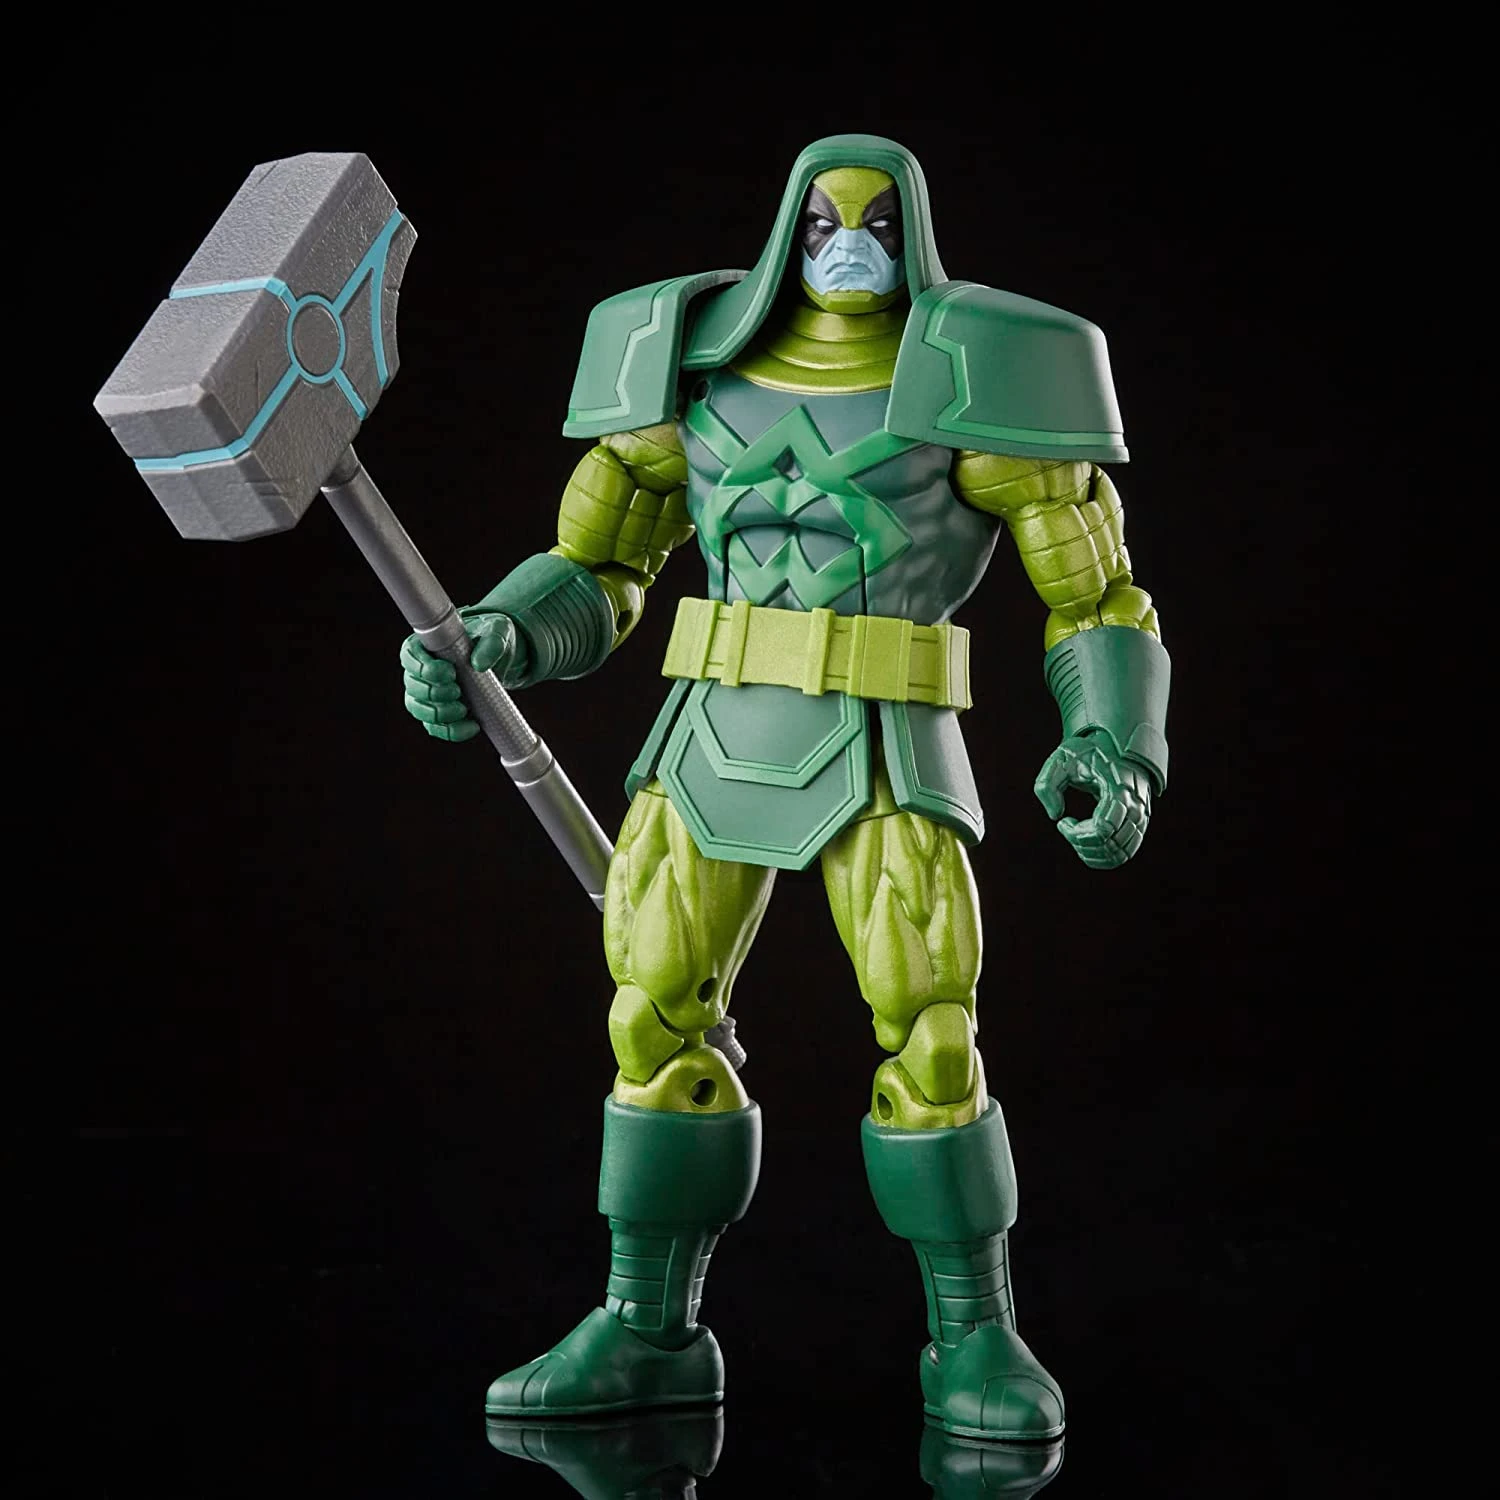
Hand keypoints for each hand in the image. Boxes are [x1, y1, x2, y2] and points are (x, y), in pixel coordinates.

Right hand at [400, 611, 526, 742]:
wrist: (498, 658)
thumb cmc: (489, 638)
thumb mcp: (497, 632)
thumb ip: (492, 643)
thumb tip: (478, 664)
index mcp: (425, 645)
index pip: (409, 656)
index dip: (424, 668)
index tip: (450, 672)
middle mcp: (419, 670)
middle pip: (412, 686)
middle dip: (434, 693)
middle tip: (458, 691)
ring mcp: (426, 693)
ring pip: (419, 709)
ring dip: (440, 713)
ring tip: (464, 709)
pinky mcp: (438, 713)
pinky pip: (436, 727)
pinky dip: (451, 731)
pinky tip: (471, 726)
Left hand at [1034, 732, 1152, 869]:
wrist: (1117, 745)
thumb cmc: (1087, 752)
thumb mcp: (1061, 759)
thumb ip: (1047, 784)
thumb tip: (1056, 815)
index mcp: (1119, 790)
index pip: (1102, 830)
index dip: (1077, 834)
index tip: (1062, 821)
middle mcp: (1135, 806)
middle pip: (1111, 845)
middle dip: (1081, 844)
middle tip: (1066, 826)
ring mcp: (1141, 817)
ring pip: (1121, 854)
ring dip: (1093, 853)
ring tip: (1076, 835)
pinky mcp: (1140, 824)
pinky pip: (1127, 852)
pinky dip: (1106, 857)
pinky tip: (1087, 845)